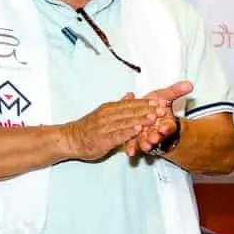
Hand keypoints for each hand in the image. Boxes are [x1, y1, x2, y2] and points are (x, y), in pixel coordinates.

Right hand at [59, 84, 186, 162]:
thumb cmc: (89, 128)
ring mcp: (105, 127)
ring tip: (154, 117)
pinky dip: (128, 132)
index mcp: (110, 108)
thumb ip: (119, 105)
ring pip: (125, 122)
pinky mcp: (102, 139)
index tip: (161, 101)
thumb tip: (131, 94)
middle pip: (130, 111)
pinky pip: (117, 135)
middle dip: (148, 110)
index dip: (146, 103)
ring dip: (140, 119)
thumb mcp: (104, 113)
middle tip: (163, 108)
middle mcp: (108, 115)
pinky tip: (138, 131)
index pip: (131, 104)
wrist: (69, 139)